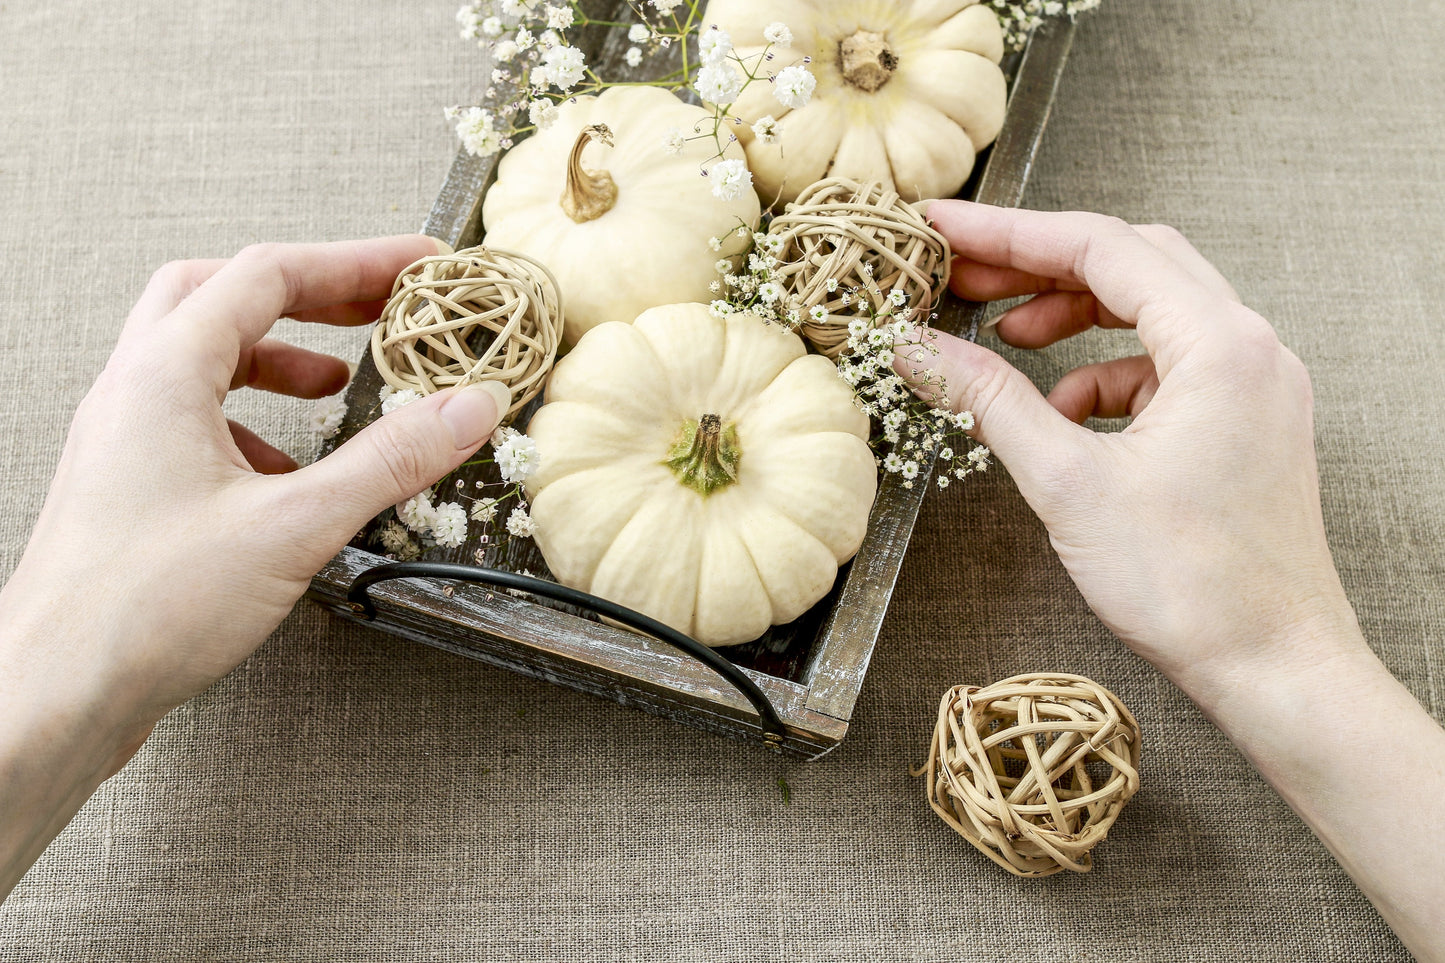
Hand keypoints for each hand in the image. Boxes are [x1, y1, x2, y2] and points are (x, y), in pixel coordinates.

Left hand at [0, 237, 509, 757]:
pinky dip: (251, 420)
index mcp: (165, 373)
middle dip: (308, 294)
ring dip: (275, 356)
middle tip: (373, 306)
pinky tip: (287, 468)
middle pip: (221, 295)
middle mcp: (133, 390)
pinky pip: (191, 419)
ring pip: (200, 358)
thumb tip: (462, 408)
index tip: (416, 268)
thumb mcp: (294, 525)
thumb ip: (388, 460)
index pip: (268, 274)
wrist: (55, 691)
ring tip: (335, 383)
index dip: (354, 261)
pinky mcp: (128, 485)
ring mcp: (123, 437)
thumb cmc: (142, 609)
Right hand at [901, 204, 1444, 957]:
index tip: (943, 227)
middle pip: (1133, 262)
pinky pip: (1170, 367)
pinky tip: (1065, 414)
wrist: (1274, 666)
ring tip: (1007, 336)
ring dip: (1076, 314)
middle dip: (1041, 263)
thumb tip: (921, 349)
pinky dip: (1109, 373)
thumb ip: (989, 399)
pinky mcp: (1249, 421)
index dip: (1009, 231)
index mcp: (1219, 344)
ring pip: (1154, 310)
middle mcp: (1250, 347)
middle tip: (965, 273)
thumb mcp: (1067, 482)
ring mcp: (1257, 384)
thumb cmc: (1190, 585)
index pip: (1101, 246)